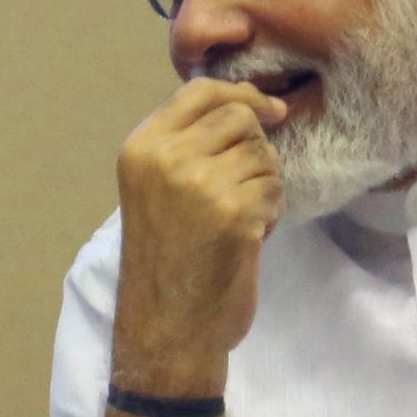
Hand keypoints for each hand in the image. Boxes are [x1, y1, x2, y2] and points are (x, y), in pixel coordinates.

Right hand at [109, 80, 287, 383]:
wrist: (168, 325)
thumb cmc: (167, 257)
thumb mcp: (157, 187)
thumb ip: (187, 142)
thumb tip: (250, 100)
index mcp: (141, 148)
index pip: (200, 90)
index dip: (242, 93)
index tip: (269, 111)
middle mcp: (164, 159)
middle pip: (239, 116)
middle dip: (256, 147)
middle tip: (245, 186)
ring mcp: (198, 184)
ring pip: (263, 153)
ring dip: (264, 184)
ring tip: (240, 217)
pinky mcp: (233, 214)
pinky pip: (274, 189)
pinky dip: (271, 213)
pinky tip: (248, 238)